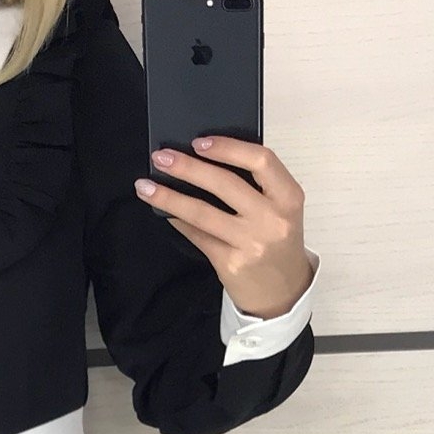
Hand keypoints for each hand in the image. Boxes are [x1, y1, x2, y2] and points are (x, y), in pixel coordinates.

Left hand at [135, 135, 315, 319]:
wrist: (283, 291)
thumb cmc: (278, 242)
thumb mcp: (280, 209)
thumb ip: (255, 185)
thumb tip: (203, 160)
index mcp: (288, 197)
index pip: (261, 160)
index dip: (227, 147)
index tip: (198, 142)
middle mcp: (272, 219)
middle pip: (225, 184)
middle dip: (187, 167)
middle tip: (161, 157)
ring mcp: (251, 243)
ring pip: (202, 212)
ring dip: (169, 196)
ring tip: (145, 186)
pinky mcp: (231, 264)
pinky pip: (197, 236)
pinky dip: (178, 221)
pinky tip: (164, 212)